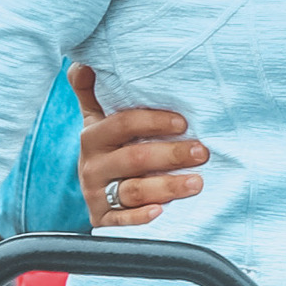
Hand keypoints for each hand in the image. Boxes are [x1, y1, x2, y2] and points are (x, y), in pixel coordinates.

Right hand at [72, 62, 207, 232]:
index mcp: (93, 136)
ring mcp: (97, 195)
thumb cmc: (110, 147)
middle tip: (202, 152)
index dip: (152, 121)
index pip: (122, 124)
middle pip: (134, 158)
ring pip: (134, 190)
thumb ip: (92, 92)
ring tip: (198, 183)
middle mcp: (91, 165)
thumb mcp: (97, 119)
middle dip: (171, 154)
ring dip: (167, 187)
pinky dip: (141, 218)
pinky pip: (121, 222)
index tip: (183, 122)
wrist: (96, 192)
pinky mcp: (103, 221)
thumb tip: (82, 63)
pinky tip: (161, 213)